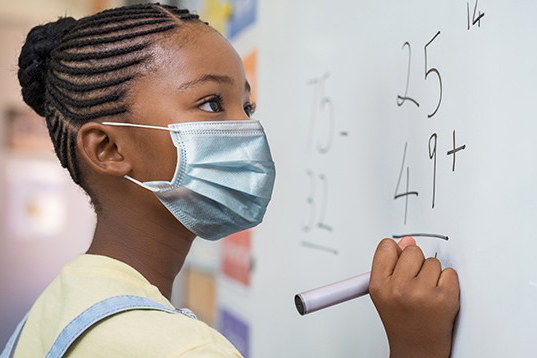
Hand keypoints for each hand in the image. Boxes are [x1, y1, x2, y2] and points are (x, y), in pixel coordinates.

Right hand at [369, 238, 459, 357]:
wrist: (418, 349)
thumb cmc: (402, 320)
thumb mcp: (385, 292)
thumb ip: (392, 264)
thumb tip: (407, 241)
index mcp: (379, 285)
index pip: (387, 247)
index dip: (396, 253)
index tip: (399, 262)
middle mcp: (399, 289)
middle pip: (412, 250)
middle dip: (416, 263)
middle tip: (414, 283)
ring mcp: (422, 293)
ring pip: (433, 262)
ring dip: (432, 274)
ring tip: (426, 293)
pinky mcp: (445, 298)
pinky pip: (450, 273)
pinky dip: (447, 283)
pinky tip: (438, 297)